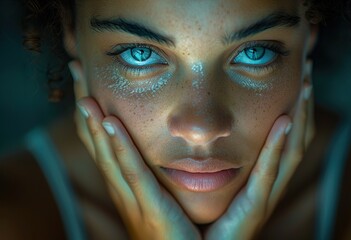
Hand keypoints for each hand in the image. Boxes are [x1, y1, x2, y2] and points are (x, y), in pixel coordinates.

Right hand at [69, 61, 200, 239]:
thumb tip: (164, 151)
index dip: (91, 114)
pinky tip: (109, 125)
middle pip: (98, 143)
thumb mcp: (163, 199)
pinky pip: (132, 175)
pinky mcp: (149, 210)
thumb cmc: (179, 234)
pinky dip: (119, 149)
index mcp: (127, 187)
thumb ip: (159, 176)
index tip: (85, 82)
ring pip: (107, 156)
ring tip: (83, 93)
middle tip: (75, 71)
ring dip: (94, 124)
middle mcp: (123, 191)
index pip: (104, 143)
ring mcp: (132, 201)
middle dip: (85, 109)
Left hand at [204, 81, 313, 239]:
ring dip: (301, 118)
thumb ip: (213, 163)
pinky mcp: (253, 211)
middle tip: (308, 70)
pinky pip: (268, 176)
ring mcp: (265, 199)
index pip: (286, 139)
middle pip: (297, 140)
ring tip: (305, 86)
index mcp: (261, 181)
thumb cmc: (201, 226)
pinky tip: (284, 123)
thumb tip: (203, 133)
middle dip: (306, 106)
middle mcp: (269, 187)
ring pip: (291, 153)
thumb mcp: (211, 186)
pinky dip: (277, 149)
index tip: (298, 78)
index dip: (297, 109)